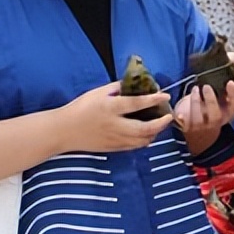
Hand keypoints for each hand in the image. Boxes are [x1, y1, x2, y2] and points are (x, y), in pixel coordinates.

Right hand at [58, 81, 173, 152]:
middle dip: (160, 123)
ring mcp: (114, 139)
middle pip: (144, 128)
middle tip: (169, 116)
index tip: (165, 96)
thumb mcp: (98, 92)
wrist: (64, 131)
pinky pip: (134, 146)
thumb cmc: (80, 108)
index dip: (154, 99)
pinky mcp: (113, 148)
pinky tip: (148, 134)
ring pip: (142, 140)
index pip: (136, 103)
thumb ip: (117, 88)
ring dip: (155, 132)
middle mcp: (115, 125)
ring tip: (160, 124)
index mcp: (110, 108)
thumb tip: (134, 84)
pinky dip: (145, 140)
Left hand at [175, 81, 233, 138]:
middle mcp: (215, 123)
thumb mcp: (225, 104)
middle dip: (211, 100)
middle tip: (207, 86)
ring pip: (198, 118)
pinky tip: (179, 115)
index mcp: (226, 115)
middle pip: (215, 115)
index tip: (230, 82)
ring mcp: (201, 127)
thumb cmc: (214, 114)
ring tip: (195, 89)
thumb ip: (230, 90)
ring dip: (196, 102)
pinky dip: (181, 120)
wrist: (201, 138)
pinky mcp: (187, 129)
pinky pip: (183, 125)